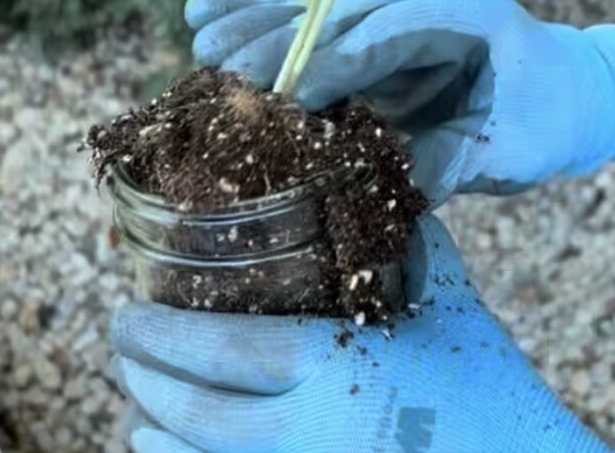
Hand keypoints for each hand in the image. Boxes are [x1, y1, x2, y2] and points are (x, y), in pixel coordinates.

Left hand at [111, 215, 614, 452]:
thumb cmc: (493, 390)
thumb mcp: (454, 307)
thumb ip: (418, 246)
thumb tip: (396, 187)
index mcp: (331, 367)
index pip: (218, 350)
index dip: (158, 335)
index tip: (126, 314)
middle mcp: (303, 432)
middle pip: (192, 412)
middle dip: (142, 379)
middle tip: (121, 349)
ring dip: (153, 438)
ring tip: (136, 414)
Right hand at [184, 0, 614, 202]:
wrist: (574, 87)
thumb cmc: (549, 115)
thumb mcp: (513, 146)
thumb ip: (450, 159)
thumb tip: (384, 188)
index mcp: (460, 11)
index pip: (383, 35)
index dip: (329, 62)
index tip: (277, 92)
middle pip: (339, 16)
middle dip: (277, 41)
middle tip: (214, 59)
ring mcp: (398, 5)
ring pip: (319, 15)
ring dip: (260, 24)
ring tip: (200, 32)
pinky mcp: (379, 29)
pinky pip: (320, 26)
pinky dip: (269, 21)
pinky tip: (210, 11)